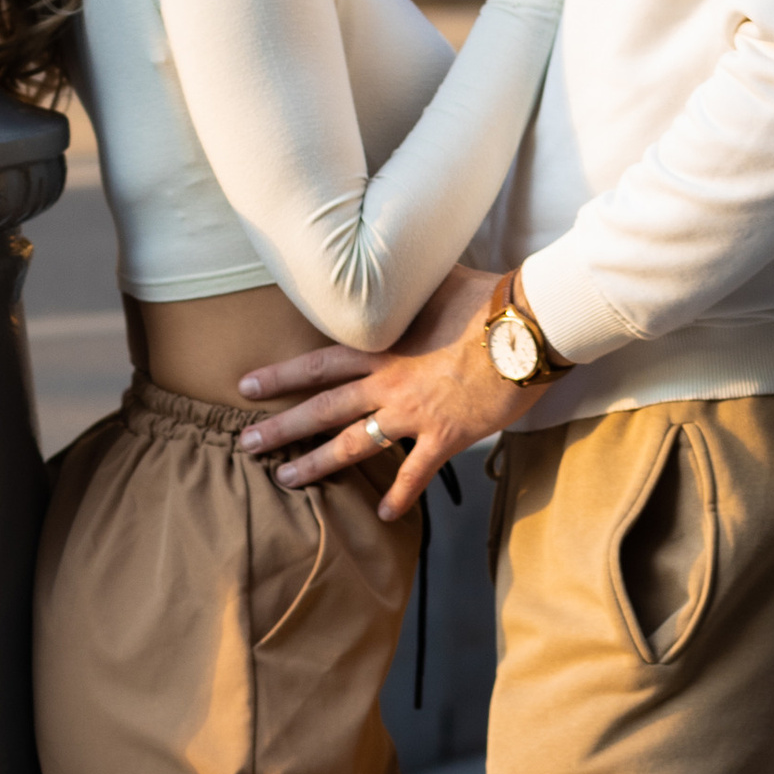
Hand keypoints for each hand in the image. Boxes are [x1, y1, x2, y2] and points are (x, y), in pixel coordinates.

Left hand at [237, 263, 532, 517]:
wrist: (528, 329)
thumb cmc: (487, 301)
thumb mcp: (438, 281)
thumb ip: (409, 281)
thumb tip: (396, 259)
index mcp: (383, 349)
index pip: (318, 364)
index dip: (280, 376)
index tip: (246, 387)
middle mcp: (389, 384)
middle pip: (323, 409)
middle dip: (281, 428)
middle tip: (245, 444)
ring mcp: (415, 414)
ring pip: (354, 444)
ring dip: (318, 465)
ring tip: (286, 480)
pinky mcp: (446, 436)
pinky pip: (416, 473)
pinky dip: (400, 495)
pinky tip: (383, 514)